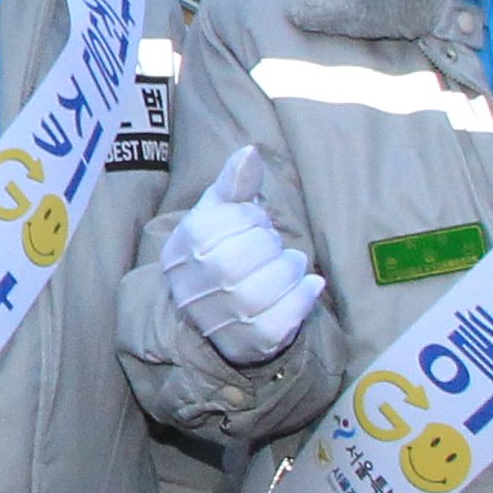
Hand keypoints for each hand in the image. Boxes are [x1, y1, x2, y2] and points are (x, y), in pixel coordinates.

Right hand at [159, 147, 323, 368]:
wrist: (209, 321)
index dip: (252, 218)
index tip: (251, 226)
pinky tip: (309, 285)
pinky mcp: (251, 341)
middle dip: (271, 244)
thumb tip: (249, 151)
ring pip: (269, 284)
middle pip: (250, 252)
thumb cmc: (217, 255)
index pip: (234, 220)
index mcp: (184, 246)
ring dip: (289, 269)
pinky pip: (286, 317)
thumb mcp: (216, 215)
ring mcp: (222, 317)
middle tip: (270, 248)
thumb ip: (232, 182)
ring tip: (287, 266)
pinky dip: (304, 296)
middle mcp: (195, 284)